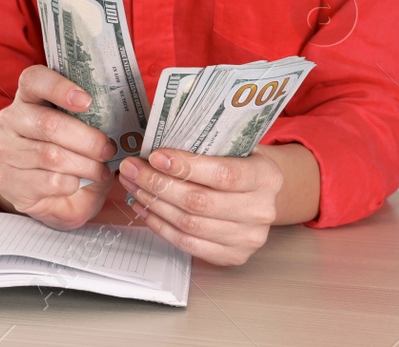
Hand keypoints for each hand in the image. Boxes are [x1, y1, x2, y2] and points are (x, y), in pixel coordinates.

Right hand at [0, 65, 115, 229]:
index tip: (87, 101)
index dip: (59, 87)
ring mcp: (7, 152)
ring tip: (101, 170)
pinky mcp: (11, 182)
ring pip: (51, 156)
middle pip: (49, 124)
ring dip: (85, 165)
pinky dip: (73, 183)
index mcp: (29, 96)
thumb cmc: (66, 149)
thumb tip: (124, 125)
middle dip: (87, 139)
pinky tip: (80, 182)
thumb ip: (93, 120)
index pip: (34, 80)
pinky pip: (49, 181)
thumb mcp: (77, 128)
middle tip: (109, 149)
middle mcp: (12, 119)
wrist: (39, 189)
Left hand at [119, 147, 283, 265]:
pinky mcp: (232, 256)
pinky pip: (187, 242)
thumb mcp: (236, 147)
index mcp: (266, 177)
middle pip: (200, 202)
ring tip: (133, 185)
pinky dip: (160, 224)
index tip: (155, 156)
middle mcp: (260, 210)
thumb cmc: (242, 164)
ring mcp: (247, 238)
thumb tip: (157, 142)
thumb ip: (206, 146)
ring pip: (189, 223)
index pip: (223, 174)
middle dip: (158, 184)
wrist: (263, 196)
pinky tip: (145, 207)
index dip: (186, 167)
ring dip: (154, 203)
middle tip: (132, 168)